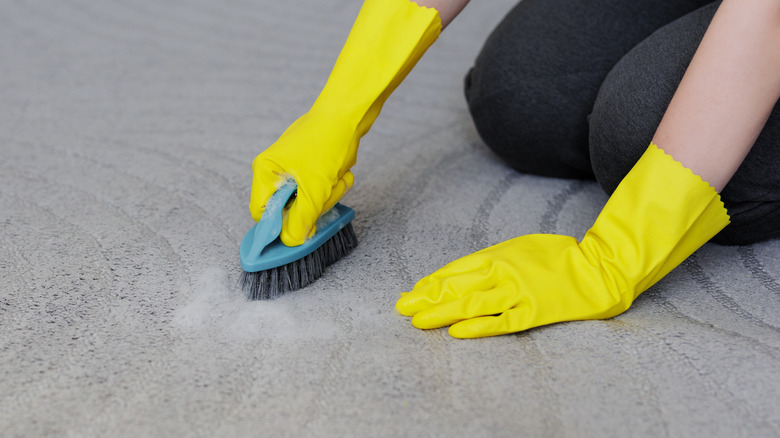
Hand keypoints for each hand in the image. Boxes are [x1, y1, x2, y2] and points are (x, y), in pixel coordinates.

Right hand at [250, 111, 355, 245]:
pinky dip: (335, 185)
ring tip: (336, 177)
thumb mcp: (313, 189)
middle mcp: (276, 170)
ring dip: (329, 195)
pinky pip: (323, 190)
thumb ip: (300, 220)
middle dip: (313, 205)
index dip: (279, 225)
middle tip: (325, 191)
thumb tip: (291, 241)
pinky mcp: (314, 167)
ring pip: (310, 202)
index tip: (299, 229)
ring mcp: (296, 168)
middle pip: (289, 210)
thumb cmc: (327, 142)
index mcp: (265, 171)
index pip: (262, 213)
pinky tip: (341, 172)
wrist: (351, 113)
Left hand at [396, 144, 729, 337]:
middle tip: (402, 308)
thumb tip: (463, 274)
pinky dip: (478, 326)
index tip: (411, 292)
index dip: (430, 283)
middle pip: (457, 286)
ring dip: (442, 312)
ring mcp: (518, 291)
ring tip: (419, 320)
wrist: (598, 268)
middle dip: (426, 297)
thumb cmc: (557, 258)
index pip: (455, 270)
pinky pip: (501, 322)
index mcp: (498, 254)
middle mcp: (503, 271)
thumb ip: (492, 261)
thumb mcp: (519, 248)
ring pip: (472, 303)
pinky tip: (457, 332)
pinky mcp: (533, 311)